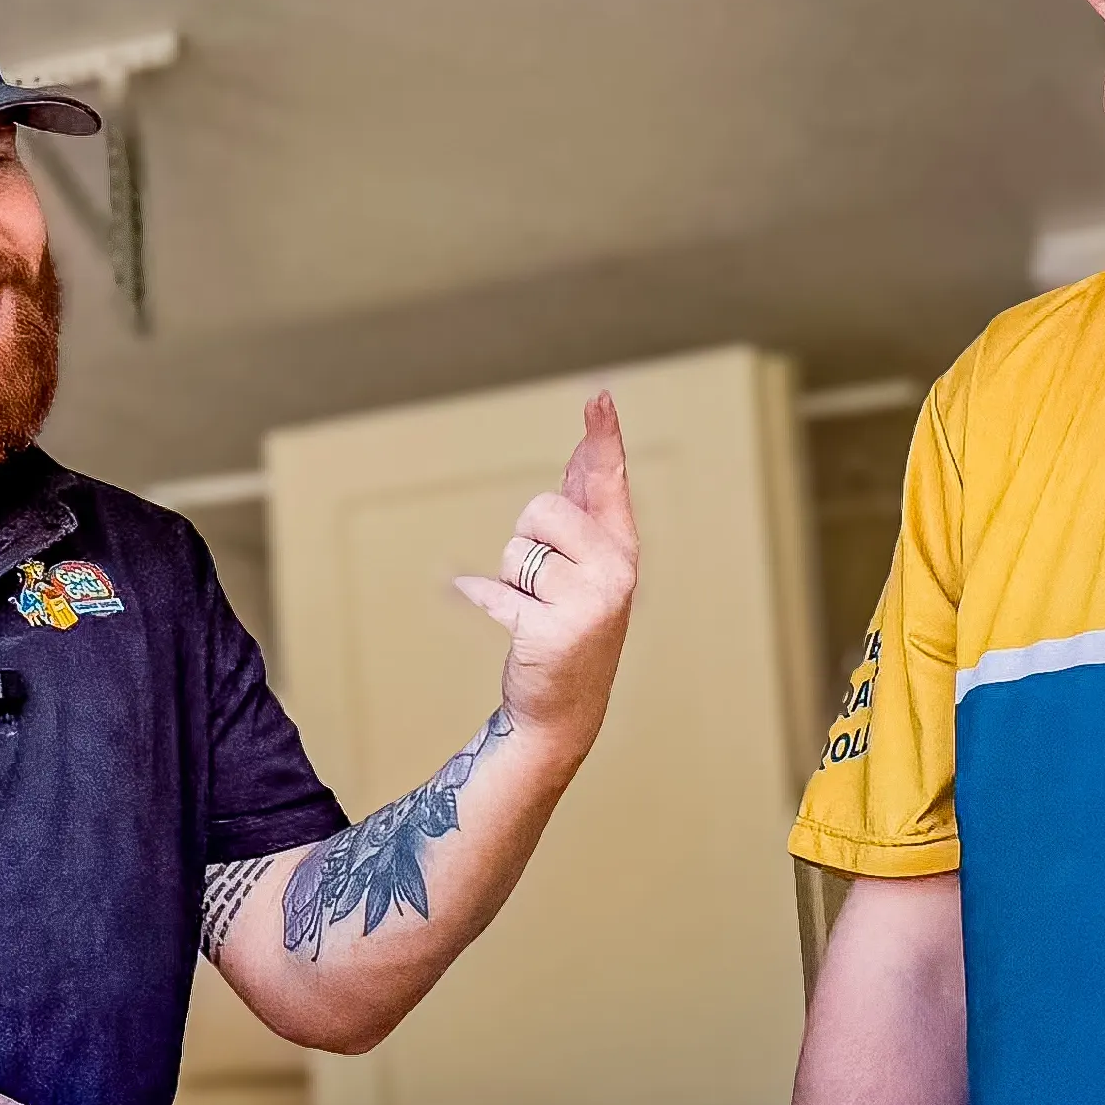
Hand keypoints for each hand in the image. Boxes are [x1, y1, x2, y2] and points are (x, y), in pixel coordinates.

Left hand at [457, 388, 641, 743]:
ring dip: (513, 581)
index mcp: (621, 549)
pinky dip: (482, 600)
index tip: (599, 397)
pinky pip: (493, 593)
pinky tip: (507, 621)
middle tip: (545, 586)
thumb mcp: (584, 566)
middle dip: (529, 541)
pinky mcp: (552, 629)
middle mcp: (615, 571)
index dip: (603, 437)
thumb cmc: (571, 629)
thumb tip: (584, 453)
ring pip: (517, 551)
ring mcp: (587, 602)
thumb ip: (581, 512)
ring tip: (538, 611)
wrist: (564, 708)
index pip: (607, 481)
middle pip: (542, 511)